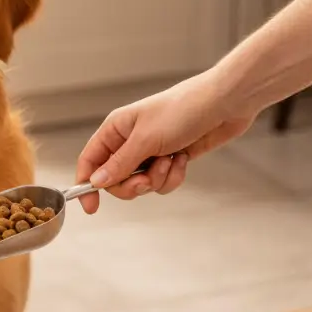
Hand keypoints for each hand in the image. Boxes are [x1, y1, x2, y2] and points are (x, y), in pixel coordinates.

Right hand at [75, 70, 257, 213]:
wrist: (224, 104)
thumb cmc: (183, 110)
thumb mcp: (146, 139)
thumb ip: (120, 164)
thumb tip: (96, 181)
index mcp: (116, 129)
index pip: (90, 161)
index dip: (87, 184)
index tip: (92, 207)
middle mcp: (130, 142)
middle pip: (115, 180)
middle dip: (133, 185)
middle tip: (146, 180)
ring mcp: (151, 152)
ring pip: (142, 184)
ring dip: (158, 179)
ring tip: (171, 161)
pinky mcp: (170, 160)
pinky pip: (163, 182)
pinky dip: (173, 176)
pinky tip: (183, 159)